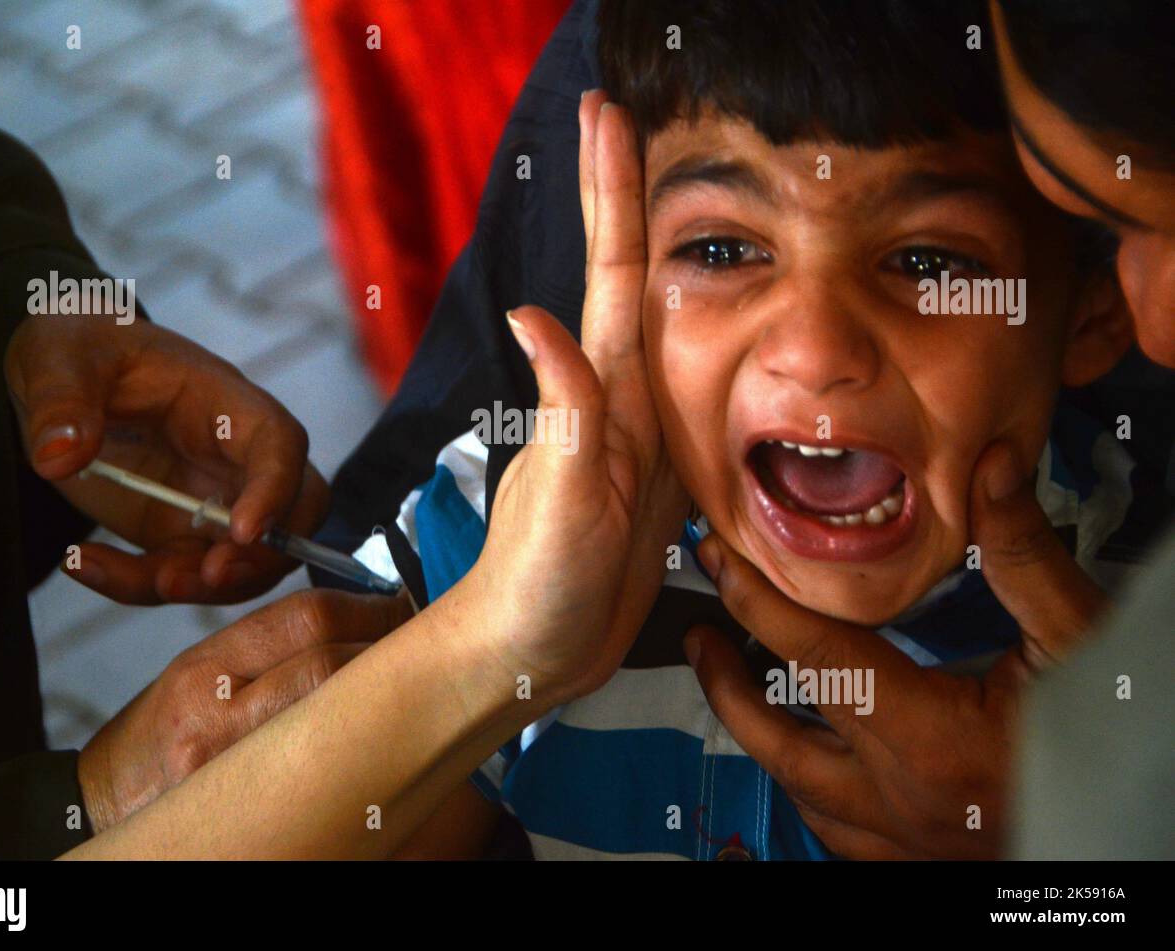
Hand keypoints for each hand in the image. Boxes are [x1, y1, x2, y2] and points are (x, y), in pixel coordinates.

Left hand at [4, 315, 327, 603]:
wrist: (59, 378)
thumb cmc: (81, 347)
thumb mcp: (59, 355)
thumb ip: (61, 401)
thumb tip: (59, 457)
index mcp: (225, 403)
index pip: (279, 443)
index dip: (276, 490)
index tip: (243, 532)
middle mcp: (235, 458)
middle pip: (295, 514)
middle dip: (265, 556)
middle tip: (209, 577)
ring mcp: (212, 502)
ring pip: (244, 560)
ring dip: (205, 587)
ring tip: (146, 581)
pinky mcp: (177, 535)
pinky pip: (178, 574)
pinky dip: (138, 586)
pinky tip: (84, 563)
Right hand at [76, 587, 412, 831]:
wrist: (106, 806)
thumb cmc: (159, 739)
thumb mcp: (197, 672)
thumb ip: (268, 646)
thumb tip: (355, 620)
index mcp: (203, 667)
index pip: (304, 617)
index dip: (366, 606)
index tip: (398, 604)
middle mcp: (215, 713)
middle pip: (326, 661)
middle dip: (385, 645)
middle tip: (419, 641)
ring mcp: (234, 766)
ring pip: (333, 711)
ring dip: (384, 691)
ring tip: (411, 683)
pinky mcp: (253, 807)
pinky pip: (326, 769)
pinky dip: (363, 745)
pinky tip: (384, 736)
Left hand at [460, 93, 686, 703]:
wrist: (530, 653)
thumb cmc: (534, 582)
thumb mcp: (562, 497)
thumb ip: (565, 411)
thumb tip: (535, 315)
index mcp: (601, 399)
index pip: (613, 278)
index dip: (610, 198)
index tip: (606, 120)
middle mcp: (617, 406)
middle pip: (634, 283)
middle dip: (627, 201)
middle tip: (622, 121)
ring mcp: (635, 441)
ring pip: (661, 333)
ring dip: (662, 264)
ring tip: (671, 203)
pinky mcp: (656, 482)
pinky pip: (683, 402)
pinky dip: (692, 357)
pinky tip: (702, 342)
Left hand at [684, 440, 1107, 858]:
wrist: (1147, 829)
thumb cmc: (1126, 745)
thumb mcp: (1082, 644)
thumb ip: (1027, 560)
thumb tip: (991, 471)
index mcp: (930, 739)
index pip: (813, 654)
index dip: (754, 598)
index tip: (718, 559)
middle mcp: (901, 799)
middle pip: (776, 736)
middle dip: (724, 679)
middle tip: (698, 634)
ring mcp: (905, 841)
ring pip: (796, 792)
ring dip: (758, 737)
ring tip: (731, 688)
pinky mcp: (919, 862)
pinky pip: (837, 833)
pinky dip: (807, 791)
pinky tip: (807, 767)